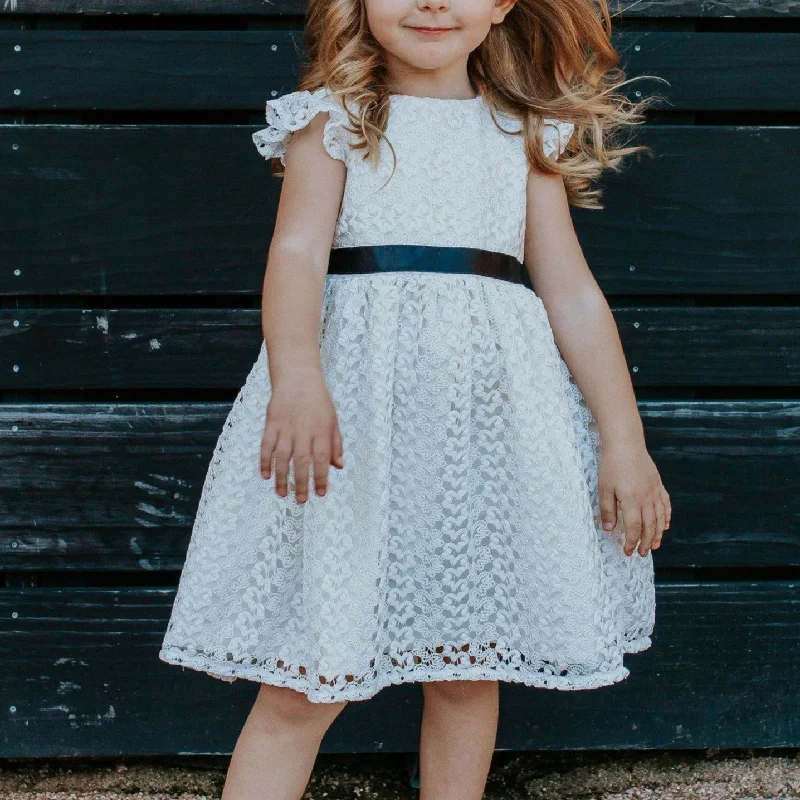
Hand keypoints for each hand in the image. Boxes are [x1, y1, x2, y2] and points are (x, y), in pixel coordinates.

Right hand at [260, 366, 343, 501]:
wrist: (298, 377)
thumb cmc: (318, 401)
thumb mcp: (333, 420)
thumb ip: (336, 444)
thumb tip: (339, 466)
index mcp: (321, 430)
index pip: (322, 459)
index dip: (321, 478)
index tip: (321, 493)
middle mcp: (303, 431)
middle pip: (302, 461)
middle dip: (301, 483)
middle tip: (301, 500)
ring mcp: (286, 427)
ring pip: (282, 457)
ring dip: (282, 477)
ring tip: (283, 493)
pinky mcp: (271, 423)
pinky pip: (266, 445)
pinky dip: (265, 461)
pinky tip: (266, 475)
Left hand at [598, 439, 670, 556]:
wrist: (626, 444)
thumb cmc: (612, 465)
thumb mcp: (604, 488)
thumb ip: (607, 510)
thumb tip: (609, 529)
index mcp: (632, 500)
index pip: (634, 527)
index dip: (632, 541)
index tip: (628, 551)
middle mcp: (646, 498)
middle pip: (649, 526)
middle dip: (645, 542)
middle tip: (641, 553)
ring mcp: (654, 491)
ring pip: (660, 517)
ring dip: (658, 533)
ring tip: (654, 545)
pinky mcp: (658, 484)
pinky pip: (666, 504)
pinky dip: (666, 517)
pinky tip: (665, 525)